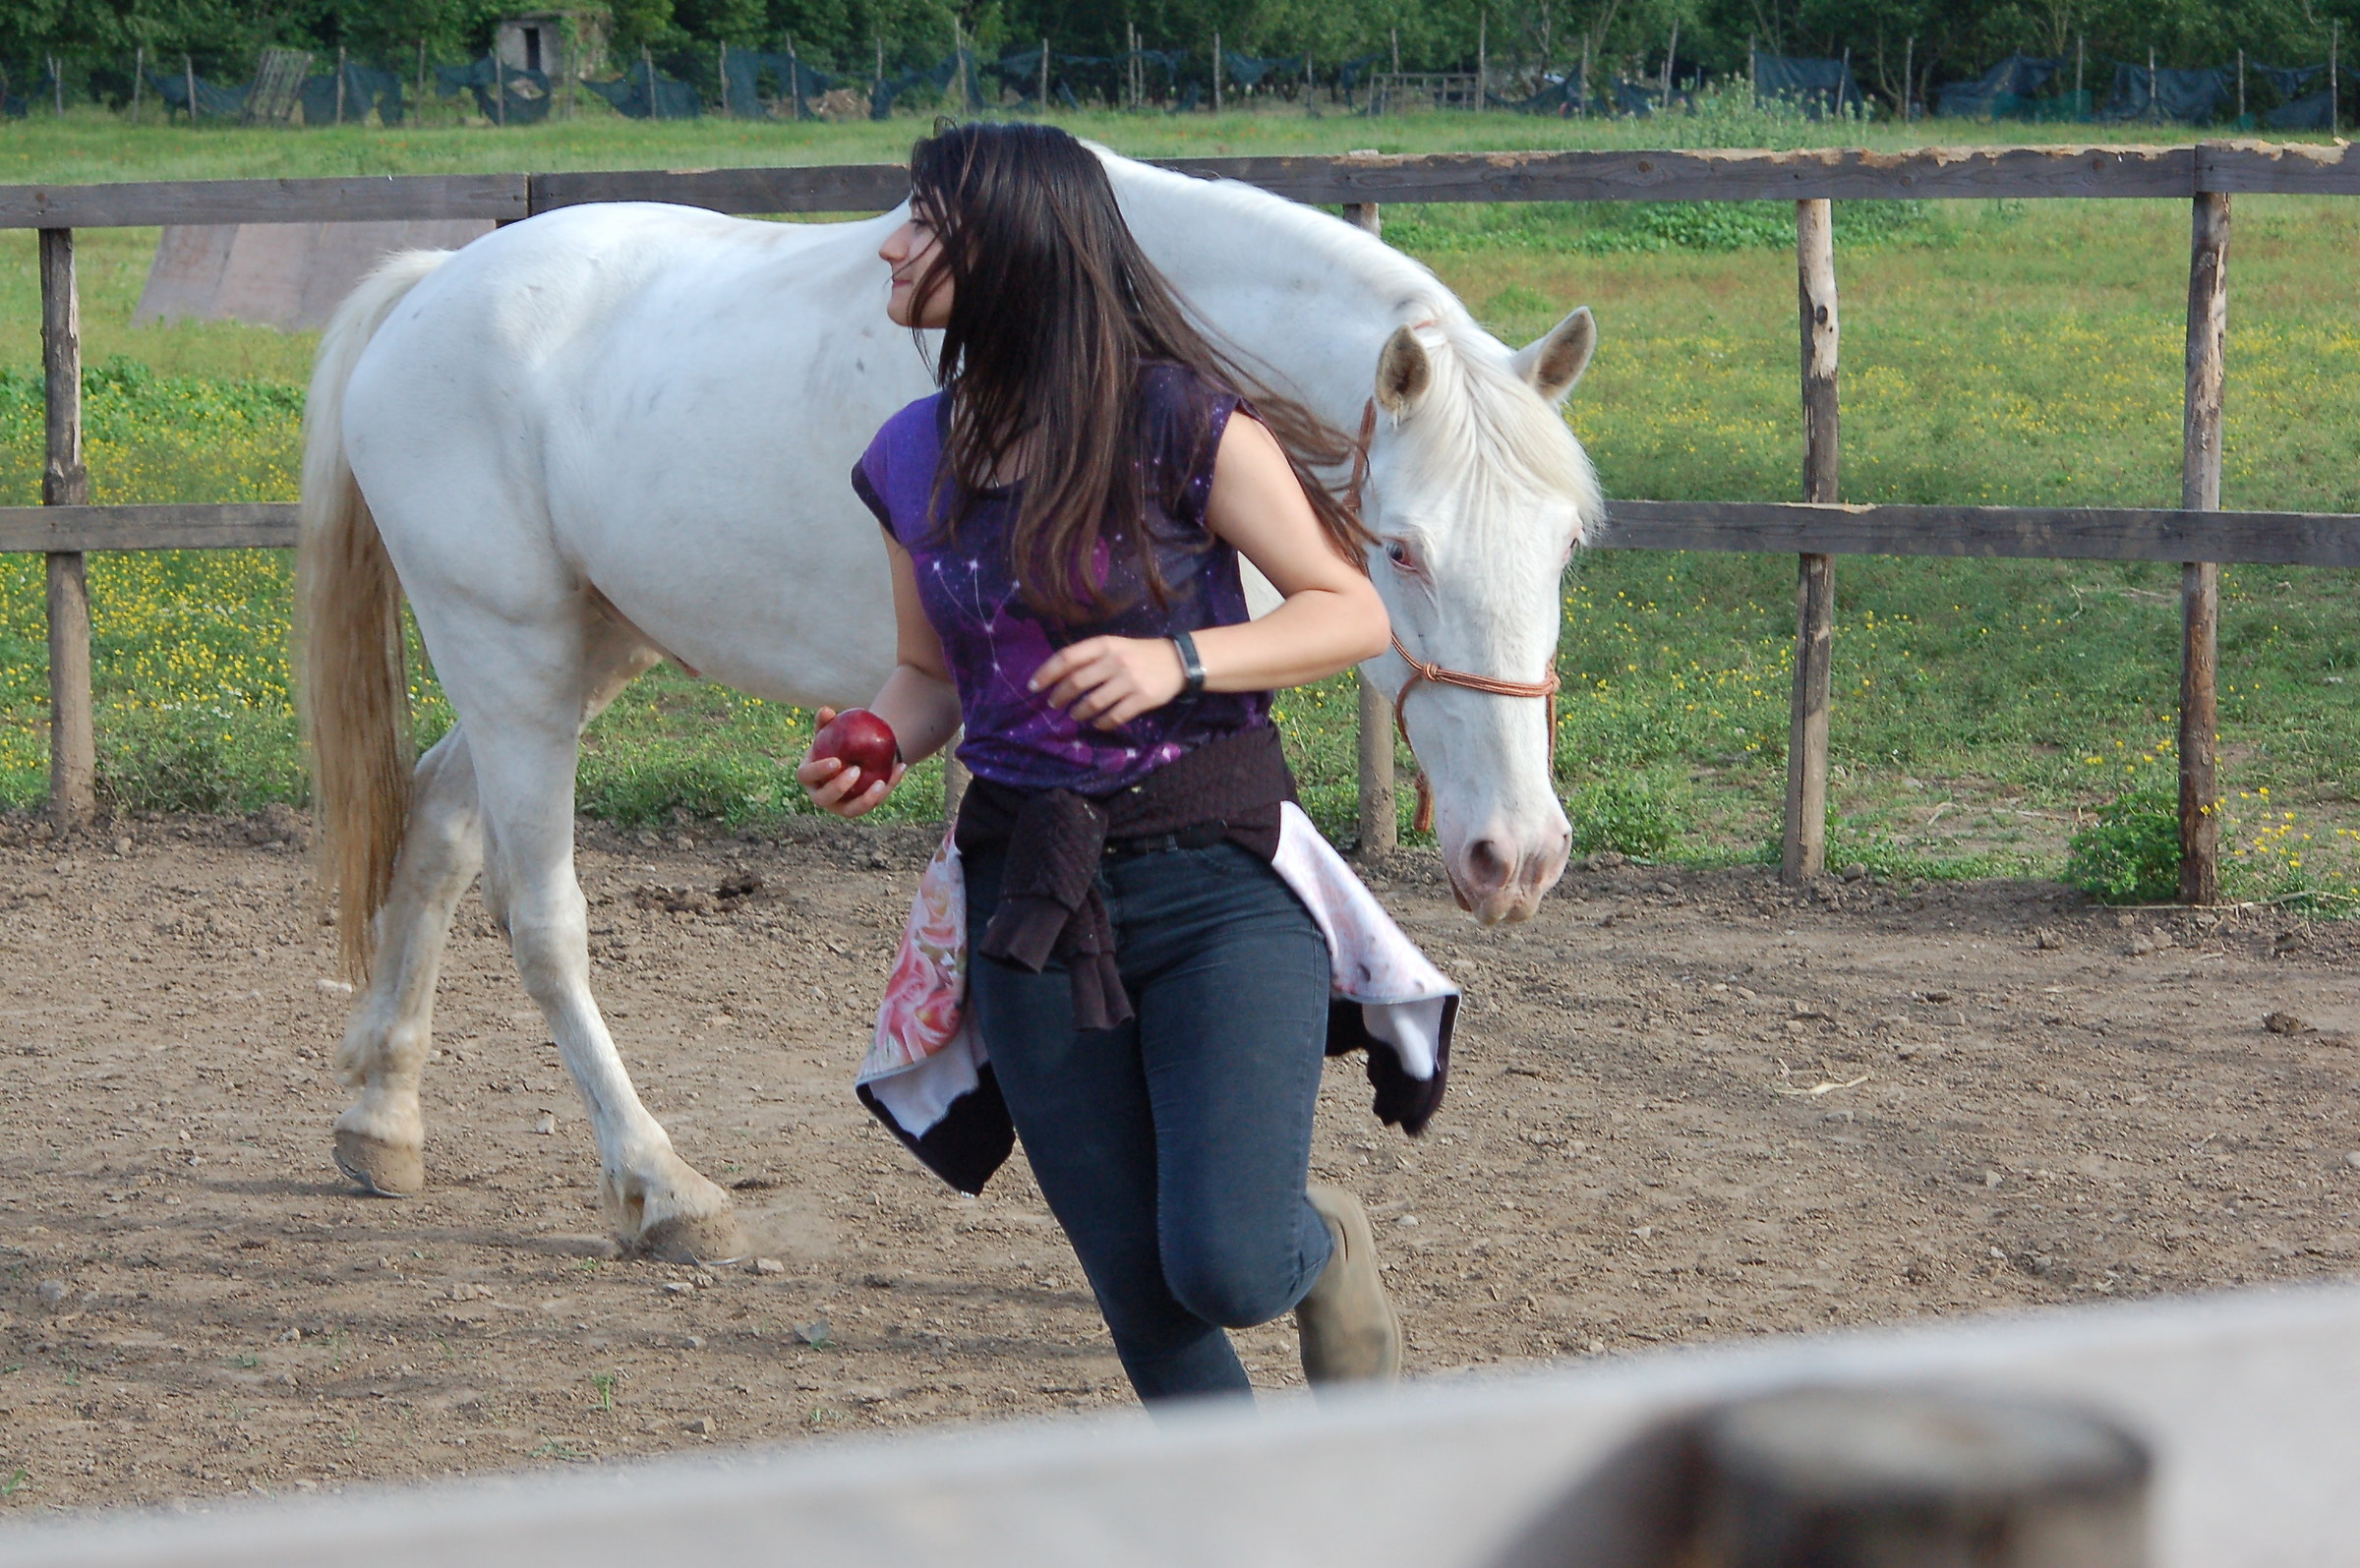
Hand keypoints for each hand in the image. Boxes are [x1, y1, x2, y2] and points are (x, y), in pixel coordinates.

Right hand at [796, 706, 906, 817]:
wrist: (854, 756)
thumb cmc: (836, 742)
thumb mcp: (831, 730)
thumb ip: (826, 721)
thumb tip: (827, 710)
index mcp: (808, 776)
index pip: (806, 776)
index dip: (819, 770)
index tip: (837, 761)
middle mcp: (820, 795)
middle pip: (825, 798)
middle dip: (839, 787)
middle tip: (856, 770)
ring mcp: (839, 806)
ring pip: (851, 810)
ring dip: (866, 799)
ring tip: (881, 783)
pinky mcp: (859, 808)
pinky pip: (874, 803)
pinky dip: (888, 786)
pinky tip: (900, 767)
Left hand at [1028, 637, 1188, 731]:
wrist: (1178, 661)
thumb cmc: (1138, 654)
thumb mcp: (1114, 647)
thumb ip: (1089, 658)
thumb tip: (1058, 678)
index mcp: (1104, 644)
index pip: (1067, 657)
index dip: (1047, 673)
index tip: (1033, 687)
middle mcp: (1115, 661)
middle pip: (1076, 682)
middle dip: (1059, 696)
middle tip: (1053, 705)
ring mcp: (1129, 680)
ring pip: (1093, 702)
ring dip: (1079, 713)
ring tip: (1075, 715)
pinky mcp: (1142, 699)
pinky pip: (1114, 716)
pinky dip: (1101, 723)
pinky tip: (1097, 723)